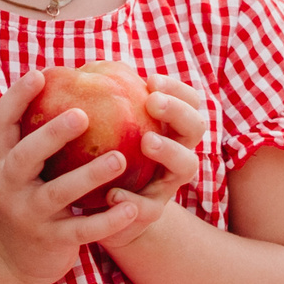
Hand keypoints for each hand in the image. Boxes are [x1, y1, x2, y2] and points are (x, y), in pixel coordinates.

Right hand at [0, 71, 140, 283]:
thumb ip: (38, 136)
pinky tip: (132, 207)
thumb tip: (71, 83)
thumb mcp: (24, 169)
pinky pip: (82, 229)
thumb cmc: (30, 199)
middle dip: (52, 134)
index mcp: (4, 161)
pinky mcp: (51, 241)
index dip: (16, 97)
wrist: (14, 261)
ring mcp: (29, 215)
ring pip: (57, 193)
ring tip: (119, 157)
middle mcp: (9, 185)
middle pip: (26, 155)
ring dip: (88, 175)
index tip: (40, 73)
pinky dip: (107, 220)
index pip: (1, 123)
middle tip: (84, 114)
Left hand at [94, 74, 205, 253]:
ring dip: (170, 151)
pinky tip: (112, 194)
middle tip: (152, 102)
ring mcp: (167, 184)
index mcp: (169, 129)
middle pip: (196, 127)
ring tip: (146, 141)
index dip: (176, 88)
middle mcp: (177, 153)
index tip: (150, 80)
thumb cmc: (101, 157)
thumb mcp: (102, 129)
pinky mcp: (149, 214)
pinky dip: (133, 201)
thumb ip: (102, 102)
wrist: (99, 212)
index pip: (188, 101)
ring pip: (187, 166)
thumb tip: (87, 69)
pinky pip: (149, 209)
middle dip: (178, 111)